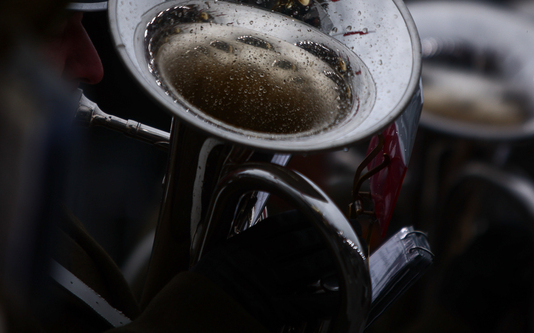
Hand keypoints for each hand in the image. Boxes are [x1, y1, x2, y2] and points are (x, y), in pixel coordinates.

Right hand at [192, 211, 360, 330]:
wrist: (189, 318)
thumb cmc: (196, 294)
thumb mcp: (211, 261)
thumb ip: (232, 251)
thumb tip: (250, 244)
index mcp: (242, 247)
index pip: (277, 227)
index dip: (298, 220)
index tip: (312, 215)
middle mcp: (258, 261)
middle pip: (297, 243)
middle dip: (320, 237)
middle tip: (339, 231)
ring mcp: (267, 285)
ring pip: (306, 266)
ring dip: (327, 260)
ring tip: (344, 255)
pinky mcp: (273, 311)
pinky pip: (306, 302)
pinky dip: (324, 298)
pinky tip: (338, 294)